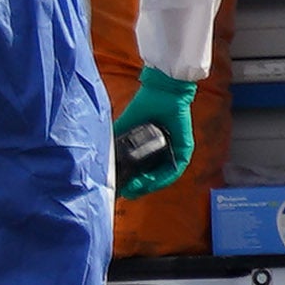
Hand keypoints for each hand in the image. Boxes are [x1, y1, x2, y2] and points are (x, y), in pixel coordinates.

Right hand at [112, 67, 197, 198]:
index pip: (144, 171)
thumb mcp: (124, 127)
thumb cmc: (144, 105)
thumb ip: (114, 140)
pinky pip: (174, 170)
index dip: (133, 182)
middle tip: (127, 192)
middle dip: (140, 187)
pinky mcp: (184, 150)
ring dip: (149, 185)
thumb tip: (100, 158)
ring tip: (136, 188)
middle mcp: (165, 152)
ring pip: (164, 177)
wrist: (161, 92)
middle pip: (154, 177)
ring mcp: (176, 152)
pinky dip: (162, 178)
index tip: (123, 189)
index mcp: (152, 147)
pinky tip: (149, 181)